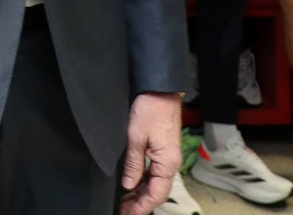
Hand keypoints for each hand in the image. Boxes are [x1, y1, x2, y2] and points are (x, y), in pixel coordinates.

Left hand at [119, 92, 181, 214]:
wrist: (160, 90)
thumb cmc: (151, 109)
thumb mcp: (136, 137)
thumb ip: (133, 164)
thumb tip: (128, 185)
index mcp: (167, 163)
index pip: (156, 194)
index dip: (141, 207)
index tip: (128, 214)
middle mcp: (169, 163)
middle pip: (156, 191)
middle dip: (140, 203)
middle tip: (123, 211)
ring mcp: (166, 157)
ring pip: (154, 183)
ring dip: (140, 193)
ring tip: (125, 202)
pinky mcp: (162, 150)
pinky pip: (153, 172)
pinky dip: (142, 181)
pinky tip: (131, 185)